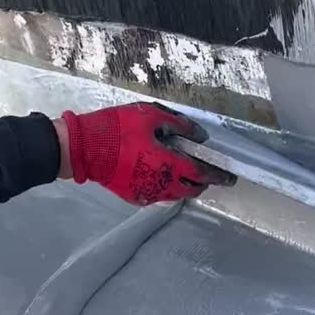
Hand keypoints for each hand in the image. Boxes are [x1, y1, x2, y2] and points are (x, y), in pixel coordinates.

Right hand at [59, 103, 234, 204]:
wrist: (83, 148)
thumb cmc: (117, 128)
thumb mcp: (150, 116)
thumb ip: (179, 125)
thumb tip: (199, 135)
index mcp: (169, 165)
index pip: (202, 174)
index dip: (218, 176)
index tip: (230, 177)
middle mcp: (162, 185)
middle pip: (191, 190)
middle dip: (202, 183)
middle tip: (206, 172)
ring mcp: (148, 195)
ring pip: (175, 195)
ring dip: (183, 185)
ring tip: (183, 171)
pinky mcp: (135, 198)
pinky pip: (158, 195)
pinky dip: (165, 186)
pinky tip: (160, 173)